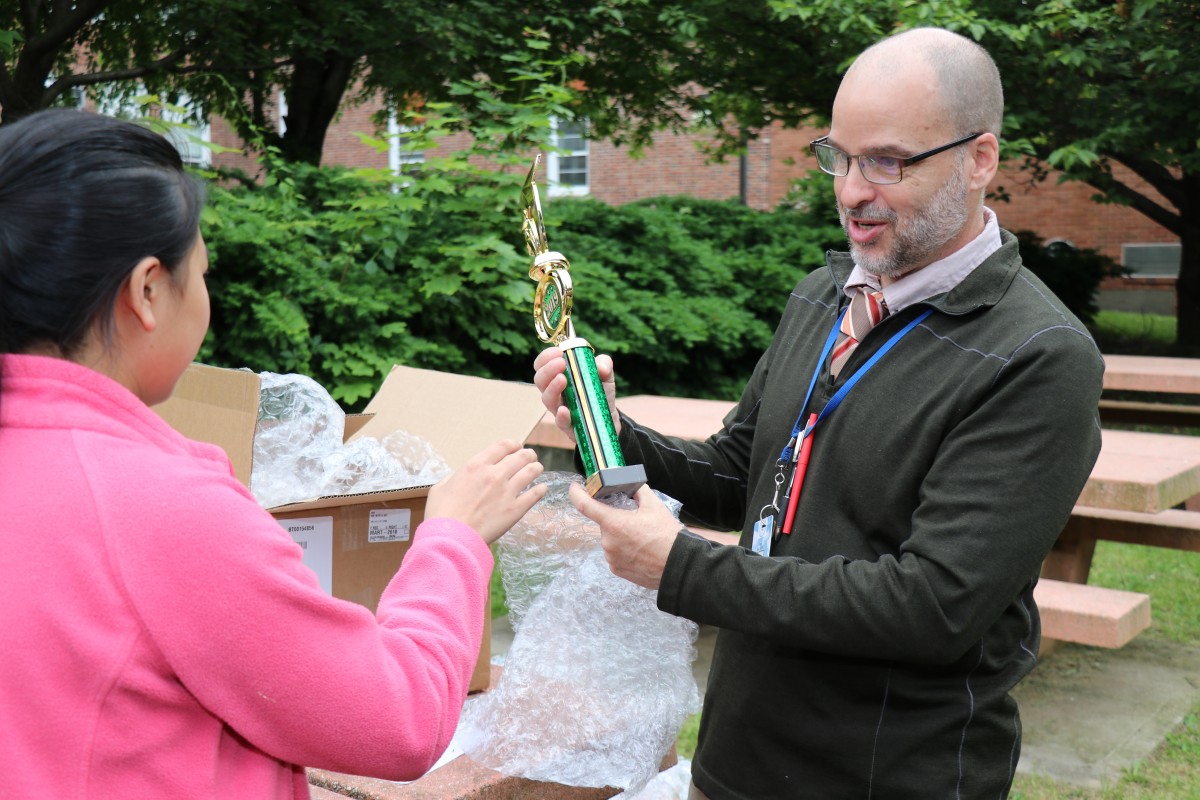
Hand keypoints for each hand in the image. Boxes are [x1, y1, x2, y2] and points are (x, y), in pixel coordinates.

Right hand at [425, 440, 546, 543]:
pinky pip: (535, 494)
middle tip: (530, 457)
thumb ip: (454, 477)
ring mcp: (507, 491)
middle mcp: (494, 474)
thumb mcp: (441, 487)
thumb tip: (460, 477)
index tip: (517, 447)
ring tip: (537, 469)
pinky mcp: (516, 509)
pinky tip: (542, 488)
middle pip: (521, 456)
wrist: (452, 538)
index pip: (502, 446)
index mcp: (476, 466)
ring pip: (532, 471)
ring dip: (536, 468)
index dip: (513, 444)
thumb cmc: (441, 514)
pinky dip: (541, 489)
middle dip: (528, 455)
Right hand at [532, 346, 620, 443]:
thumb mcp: (605, 373)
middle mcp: (554, 390)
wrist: (607, 415)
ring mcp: (559, 408)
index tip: (558, 352)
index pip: (543, 364)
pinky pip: (560, 421)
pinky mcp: (567, 424)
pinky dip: (561, 415)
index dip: (546, 357)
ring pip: (547, 399)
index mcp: (558, 374)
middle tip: (561, 363)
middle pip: (540, 380)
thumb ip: (604, 364)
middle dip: (548, 370)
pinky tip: (565, 410)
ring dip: (552, 388)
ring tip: (562, 379)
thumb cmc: (599, 390)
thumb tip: (600, 367)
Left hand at [568, 483, 677, 589]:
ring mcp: (611, 558)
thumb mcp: (654, 506)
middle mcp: (607, 542)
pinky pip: (615, 554)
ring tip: (641, 538)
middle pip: (605, 524)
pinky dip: (623, 550)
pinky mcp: (616, 570)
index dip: (576, 494)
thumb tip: (632, 486)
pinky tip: (639, 550)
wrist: (678, 565)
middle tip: (634, 520)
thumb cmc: (666, 536)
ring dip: (620, 536)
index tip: (575, 488)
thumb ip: (639, 491)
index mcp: (614, 523)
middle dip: (616, 519)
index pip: (585, 505)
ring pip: (610, 540)